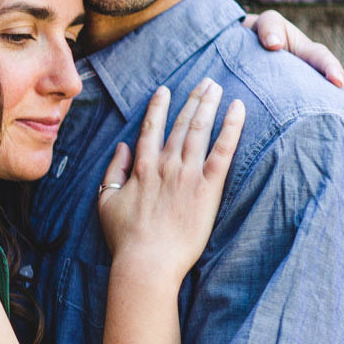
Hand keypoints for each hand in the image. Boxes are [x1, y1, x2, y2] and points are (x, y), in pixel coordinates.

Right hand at [97, 79, 244, 280]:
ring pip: (200, 130)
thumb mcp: (106, 202)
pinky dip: (231, 128)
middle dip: (192, 100)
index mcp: (141, 168)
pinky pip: (223, 151)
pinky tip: (238, 109)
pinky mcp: (208, 188)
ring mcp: (188, 175)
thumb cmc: (125, 238)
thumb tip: (122, 147)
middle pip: (181, 124)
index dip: (158, 107)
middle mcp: (165, 166)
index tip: (165, 91)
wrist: (147, 262)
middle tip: (204, 81)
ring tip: (217, 87)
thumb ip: (113, 171)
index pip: (151, 129)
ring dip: (208, 105)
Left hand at [243, 10, 343, 134]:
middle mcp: (322, 73)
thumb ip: (269, 29)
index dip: (331, 68)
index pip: (323, 59)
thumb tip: (273, 45)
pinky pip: (334, 117)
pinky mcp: (315, 105)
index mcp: (309, 53)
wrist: (253, 46)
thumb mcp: (264, 25)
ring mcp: (322, 89)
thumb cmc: (259, 35)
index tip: (336, 81)